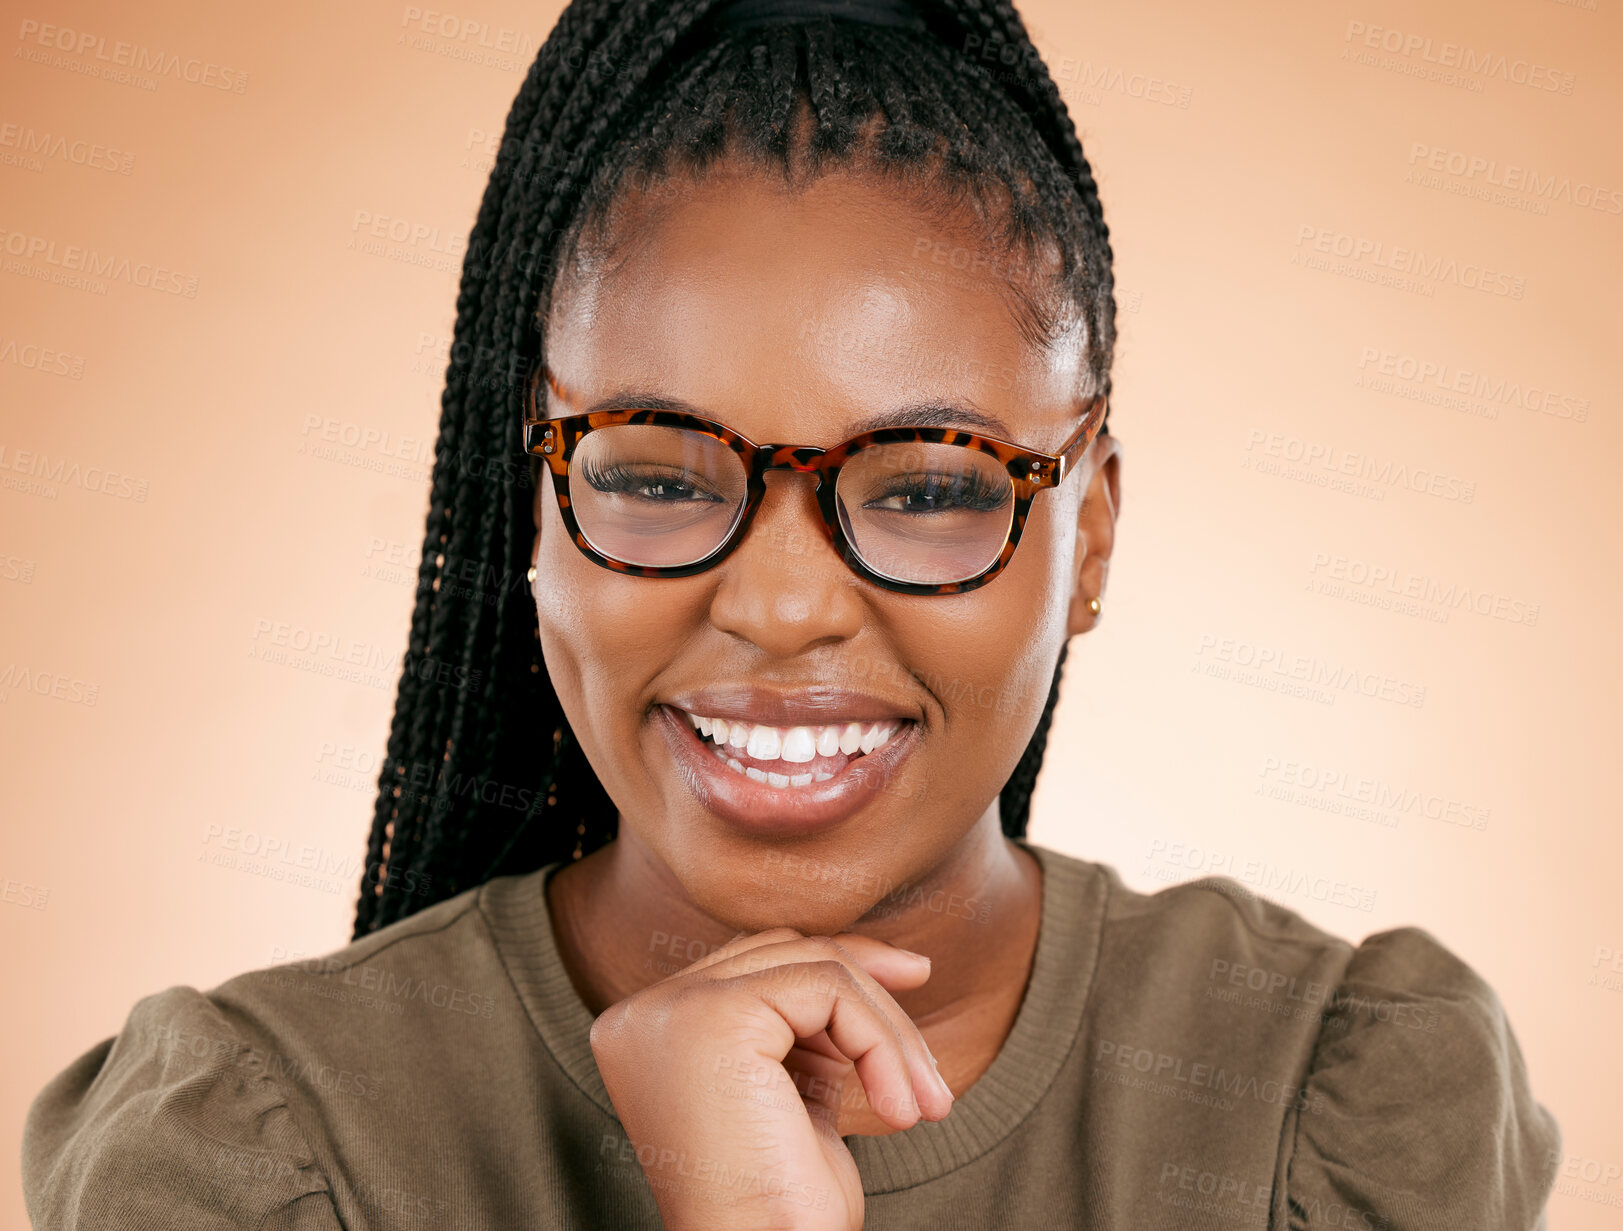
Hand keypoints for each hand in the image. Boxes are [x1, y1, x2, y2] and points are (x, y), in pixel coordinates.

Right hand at [589, 927, 954, 1230]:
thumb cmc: (780, 1203)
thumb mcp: (798, 1090)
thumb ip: (813, 1024)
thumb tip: (892, 959)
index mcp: (648, 1031)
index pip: (752, 962)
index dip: (837, 971)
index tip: (908, 983)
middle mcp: (642, 1014)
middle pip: (779, 950)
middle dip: (867, 981)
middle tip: (924, 1010)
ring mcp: (671, 1010)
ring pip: (812, 964)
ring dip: (888, 1029)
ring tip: (926, 1100)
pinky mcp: (715, 1016)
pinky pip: (828, 989)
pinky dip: (882, 1043)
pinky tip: (901, 1111)